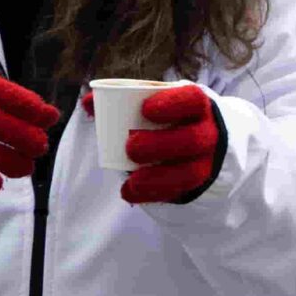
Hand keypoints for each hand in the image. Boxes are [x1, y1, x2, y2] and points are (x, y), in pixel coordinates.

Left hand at [119, 83, 225, 204]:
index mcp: (196, 106)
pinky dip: (153, 195)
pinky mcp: (199, 184)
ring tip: (132, 180)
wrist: (200, 145)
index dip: (172, 104)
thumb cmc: (169, 119)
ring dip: (158, 178)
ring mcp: (207, 161)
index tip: (146, 110)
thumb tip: (88, 102)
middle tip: (130, 146)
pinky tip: (130, 194)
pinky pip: (181, 192)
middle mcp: (207, 133)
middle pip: (193, 140)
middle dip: (161, 145)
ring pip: (191, 172)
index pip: (193, 100)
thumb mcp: (154, 105)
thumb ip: (121, 102)